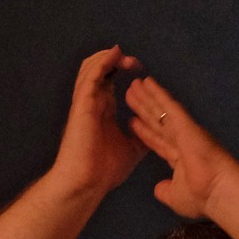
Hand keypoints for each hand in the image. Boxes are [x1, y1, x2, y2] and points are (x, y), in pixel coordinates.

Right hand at [53, 46, 147, 194]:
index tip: (138, 69)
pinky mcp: (82, 104)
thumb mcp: (132, 150)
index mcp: (101, 112)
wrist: (86, 184)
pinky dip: (102, 62)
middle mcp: (92, 103)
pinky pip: (91, 76)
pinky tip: (115, 55)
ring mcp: (85, 103)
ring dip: (108, 57)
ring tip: (123, 54)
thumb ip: (141, 136)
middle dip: (116, 61)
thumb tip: (156, 130)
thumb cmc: (103, 172)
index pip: (108, 82)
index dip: (120, 71)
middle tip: (134, 62)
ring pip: (91, 68)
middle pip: (99, 70)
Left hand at [125, 75, 238, 217]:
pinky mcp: (186, 124)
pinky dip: (158, 94)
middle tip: (130, 94)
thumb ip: (165, 191)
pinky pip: (169, 106)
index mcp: (179, 158)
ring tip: (133, 85)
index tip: (133, 121)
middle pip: (157, 122)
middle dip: (143, 109)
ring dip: (147, 97)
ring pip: (161, 111)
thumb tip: (158, 189)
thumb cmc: (201, 196)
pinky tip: (148, 82)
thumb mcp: (176, 197)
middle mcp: (181, 141)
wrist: (217, 190)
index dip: (145, 132)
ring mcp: (184, 131)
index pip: (158, 141)